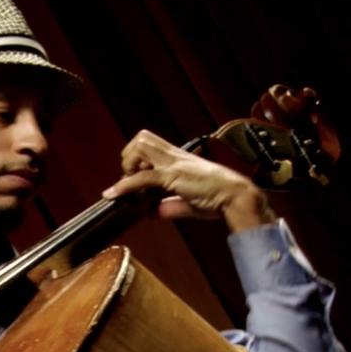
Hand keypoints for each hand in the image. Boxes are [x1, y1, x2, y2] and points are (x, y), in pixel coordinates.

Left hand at [101, 129, 275, 231]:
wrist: (236, 196)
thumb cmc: (219, 197)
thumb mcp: (189, 203)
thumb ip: (170, 207)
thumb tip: (155, 213)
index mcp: (179, 158)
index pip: (150, 144)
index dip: (137, 158)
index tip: (137, 178)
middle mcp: (175, 156)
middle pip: (141, 138)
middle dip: (129, 157)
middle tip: (132, 177)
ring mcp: (174, 164)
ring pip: (139, 149)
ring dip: (128, 166)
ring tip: (131, 184)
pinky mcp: (173, 176)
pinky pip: (143, 177)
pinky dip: (125, 185)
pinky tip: (114, 194)